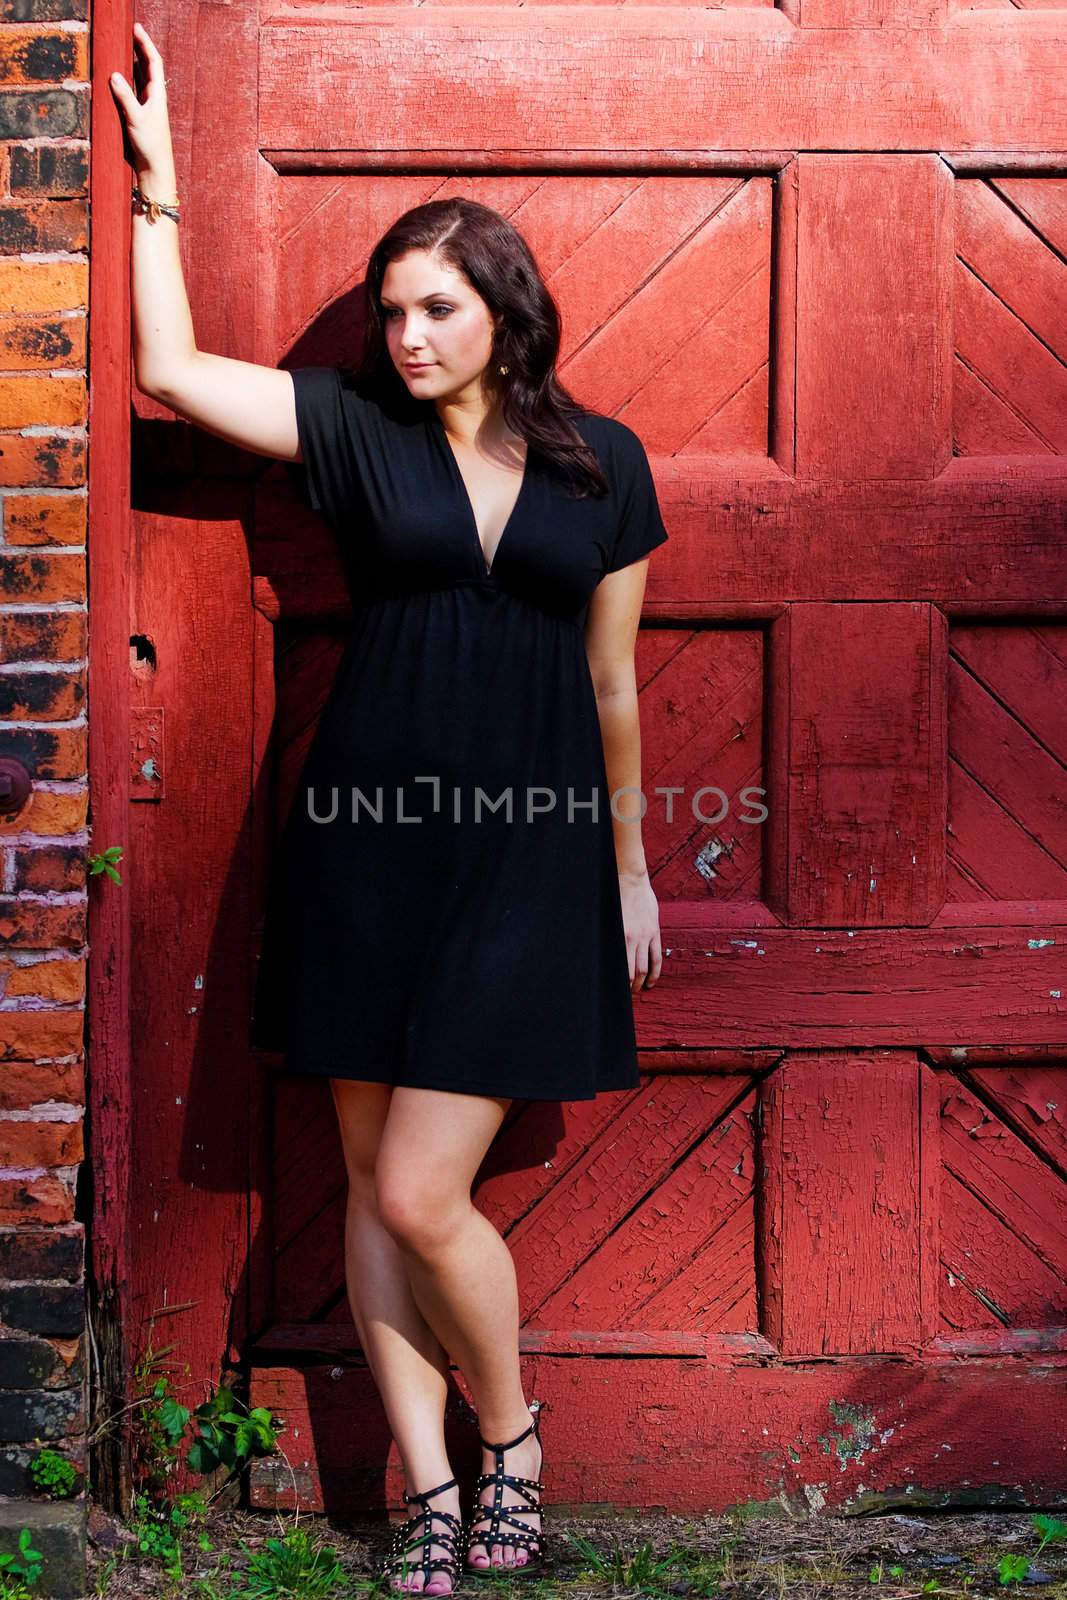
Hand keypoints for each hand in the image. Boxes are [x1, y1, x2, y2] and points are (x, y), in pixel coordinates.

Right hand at [108, 22, 175, 179]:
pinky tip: (119, 76)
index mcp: (157, 95)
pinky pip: (132, 91)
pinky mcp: (138, 116)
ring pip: (139, 78)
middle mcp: (153, 98)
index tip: (136, 27)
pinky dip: (126, 80)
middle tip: (127, 31)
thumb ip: (125, 96)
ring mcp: (146, 107)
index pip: (153, 62)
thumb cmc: (150, 146)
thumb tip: (114, 74)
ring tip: (122, 47)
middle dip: (138, 48)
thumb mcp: (136, 118)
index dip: (145, 43)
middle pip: (146, 66)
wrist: (154, 170)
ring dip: (132, 62)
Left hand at [618, 867, 662, 992]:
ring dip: (641, 982)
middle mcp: (632, 938)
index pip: (619, 967)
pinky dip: (655, 972)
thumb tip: (604, 955)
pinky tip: (650, 981)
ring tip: (637, 990)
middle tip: (625, 995)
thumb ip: (609, 937)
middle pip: (632, 971)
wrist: (630, 880)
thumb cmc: (614, 897)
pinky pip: (656, 956)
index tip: (613, 991)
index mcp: (619, 936)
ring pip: (644, 967)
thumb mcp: (607, 919)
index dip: (618, 982)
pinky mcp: (654, 932)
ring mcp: (645, 936)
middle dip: (629, 986)